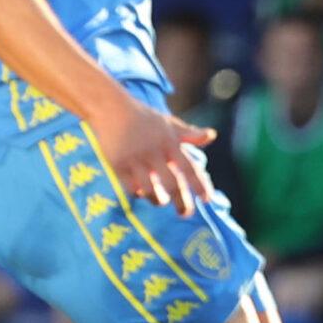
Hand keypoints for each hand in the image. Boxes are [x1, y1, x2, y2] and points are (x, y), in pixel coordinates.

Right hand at [94, 94, 216, 215]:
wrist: (111, 109)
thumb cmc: (144, 118)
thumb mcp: (169, 123)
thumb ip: (189, 134)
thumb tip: (212, 136)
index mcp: (170, 143)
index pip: (189, 168)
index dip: (200, 185)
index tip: (207, 199)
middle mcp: (154, 152)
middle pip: (172, 184)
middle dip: (181, 202)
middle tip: (185, 213)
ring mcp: (135, 159)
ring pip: (151, 190)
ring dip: (158, 200)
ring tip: (162, 201)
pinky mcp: (118, 165)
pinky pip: (132, 187)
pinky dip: (139, 193)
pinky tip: (142, 192)